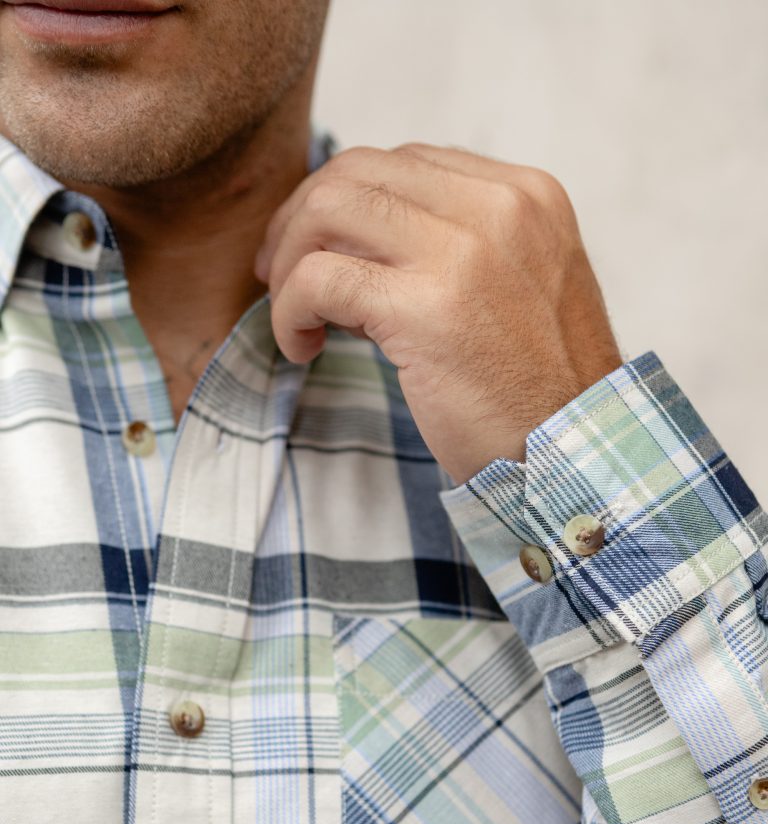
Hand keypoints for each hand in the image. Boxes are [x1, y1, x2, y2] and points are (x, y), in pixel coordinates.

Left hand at [256, 144, 621, 482]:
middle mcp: (499, 208)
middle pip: (357, 172)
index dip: (344, 200)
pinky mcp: (425, 310)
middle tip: (280, 275)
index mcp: (525, 196)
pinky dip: (289, 312)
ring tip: (294, 316)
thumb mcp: (518, 289)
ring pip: (328, 208)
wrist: (573, 456)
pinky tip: (300, 348)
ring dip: (290, 262)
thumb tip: (354, 242)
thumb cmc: (537, 390)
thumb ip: (455, 247)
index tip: (318, 248)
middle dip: (300, 220)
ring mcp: (464, 253)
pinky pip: (317, 279)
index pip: (404, 162)